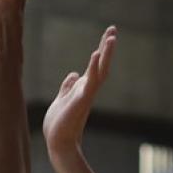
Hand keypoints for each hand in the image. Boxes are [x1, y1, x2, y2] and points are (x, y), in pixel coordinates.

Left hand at [43, 27, 116, 157]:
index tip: (109, 34)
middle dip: (107, 47)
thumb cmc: (59, 125)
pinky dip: (93, 68)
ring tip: (111, 38)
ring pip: (100, 71)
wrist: (58, 143)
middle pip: (101, 64)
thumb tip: (73, 74)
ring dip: (105, 54)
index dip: (102, 49)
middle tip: (113, 29)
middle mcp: (88, 89)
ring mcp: (86, 94)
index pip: (95, 65)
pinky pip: (90, 81)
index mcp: (83, 88)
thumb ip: (68, 86)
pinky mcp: (81, 100)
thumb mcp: (61, 99)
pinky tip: (96, 55)